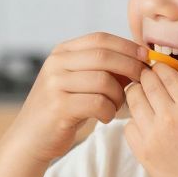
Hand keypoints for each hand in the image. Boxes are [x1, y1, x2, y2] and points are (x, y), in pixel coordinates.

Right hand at [5, 33, 149, 165]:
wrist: (30, 137)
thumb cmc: (63, 109)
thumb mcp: (78, 82)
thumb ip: (103, 68)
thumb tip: (140, 59)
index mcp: (61, 52)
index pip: (100, 39)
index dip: (127, 46)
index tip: (146, 57)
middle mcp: (55, 64)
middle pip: (104, 56)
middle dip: (131, 67)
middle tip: (143, 80)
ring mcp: (55, 84)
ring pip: (104, 80)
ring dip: (119, 95)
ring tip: (116, 106)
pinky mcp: (59, 107)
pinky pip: (98, 103)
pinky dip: (109, 111)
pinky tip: (105, 117)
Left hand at [122, 59, 177, 176]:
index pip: (164, 74)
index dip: (161, 68)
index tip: (162, 69)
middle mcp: (168, 118)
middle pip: (145, 84)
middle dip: (146, 78)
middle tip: (149, 79)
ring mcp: (153, 137)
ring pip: (132, 103)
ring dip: (136, 96)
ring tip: (144, 98)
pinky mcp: (143, 154)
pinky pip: (127, 128)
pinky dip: (133, 121)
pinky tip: (145, 123)